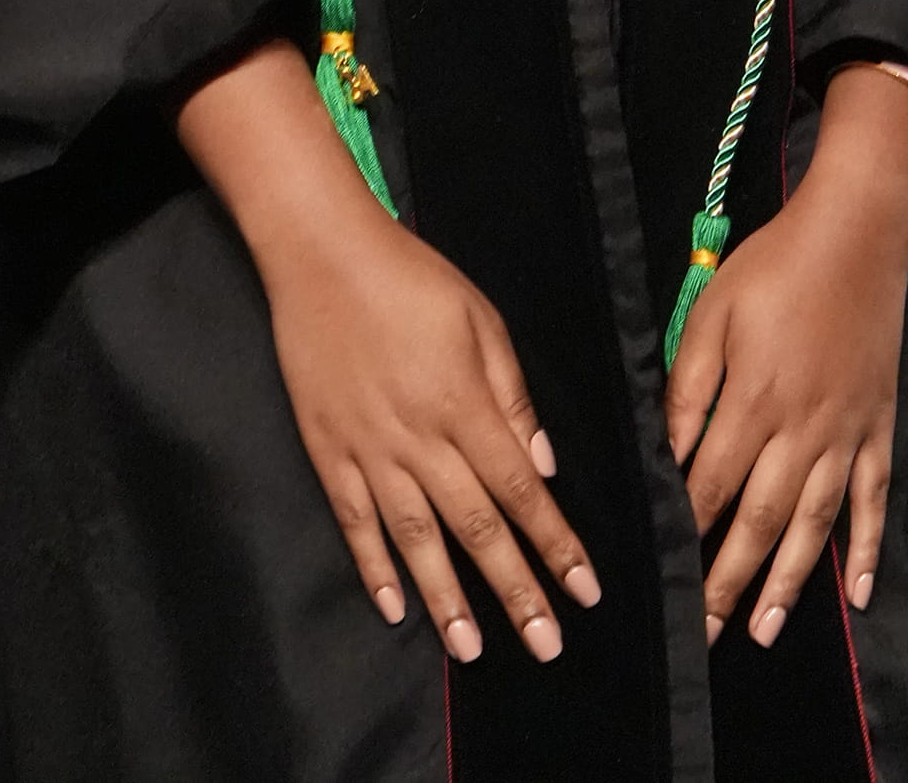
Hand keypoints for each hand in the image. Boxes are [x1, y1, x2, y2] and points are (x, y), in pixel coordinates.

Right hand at [175, 40, 599, 663]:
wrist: (322, 255)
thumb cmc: (412, 278)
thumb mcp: (480, 319)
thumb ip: (512, 395)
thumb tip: (542, 467)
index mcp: (465, 405)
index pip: (522, 493)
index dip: (556, 545)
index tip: (586, 592)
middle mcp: (420, 440)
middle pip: (476, 529)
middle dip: (516, 592)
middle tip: (546, 647)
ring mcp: (370, 451)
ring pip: (415, 540)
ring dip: (447, 599)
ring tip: (472, 651)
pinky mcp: (328, 451)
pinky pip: (354, 522)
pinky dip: (374, 568)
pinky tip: (394, 608)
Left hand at [664, 64, 907, 647]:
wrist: (856, 234)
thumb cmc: (774, 267)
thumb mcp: (713, 311)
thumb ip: (688, 385)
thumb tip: (666, 453)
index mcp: (754, 401)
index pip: (711, 486)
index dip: (687, 535)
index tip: (663, 578)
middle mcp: (802, 430)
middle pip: (759, 521)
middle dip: (729, 583)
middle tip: (704, 634)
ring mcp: (846, 434)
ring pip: (813, 524)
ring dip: (789, 582)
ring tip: (765, 632)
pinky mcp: (879, 427)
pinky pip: (874, 500)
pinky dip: (867, 550)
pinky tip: (857, 592)